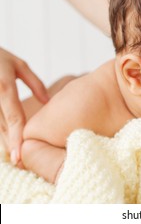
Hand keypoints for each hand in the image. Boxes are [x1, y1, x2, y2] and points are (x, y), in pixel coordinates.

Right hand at [0, 47, 48, 164]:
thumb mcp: (17, 65)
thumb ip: (34, 83)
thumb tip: (48, 102)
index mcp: (4, 87)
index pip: (13, 117)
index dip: (16, 138)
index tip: (20, 156)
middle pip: (0, 128)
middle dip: (10, 146)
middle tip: (22, 164)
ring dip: (2, 143)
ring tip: (15, 158)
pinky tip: (4, 144)